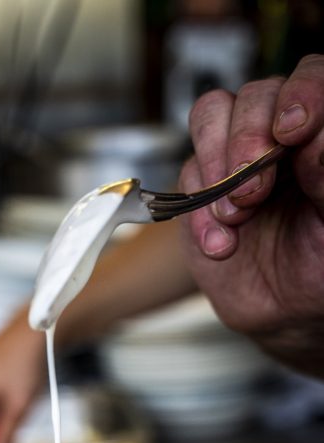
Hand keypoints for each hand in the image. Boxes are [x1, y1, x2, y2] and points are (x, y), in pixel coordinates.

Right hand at [179, 54, 323, 373]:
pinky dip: (199, 215)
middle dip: (249, 139)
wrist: (284, 309)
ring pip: (211, 115)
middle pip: (255, 95)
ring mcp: (235, 156)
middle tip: (255, 190)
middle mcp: (278, 132)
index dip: (300, 93)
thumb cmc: (321, 260)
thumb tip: (312, 138)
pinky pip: (187, 180)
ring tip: (236, 215)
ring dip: (217, 164)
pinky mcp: (200, 188)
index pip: (311, 79)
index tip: (293, 130)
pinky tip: (221, 245)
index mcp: (317, 131)